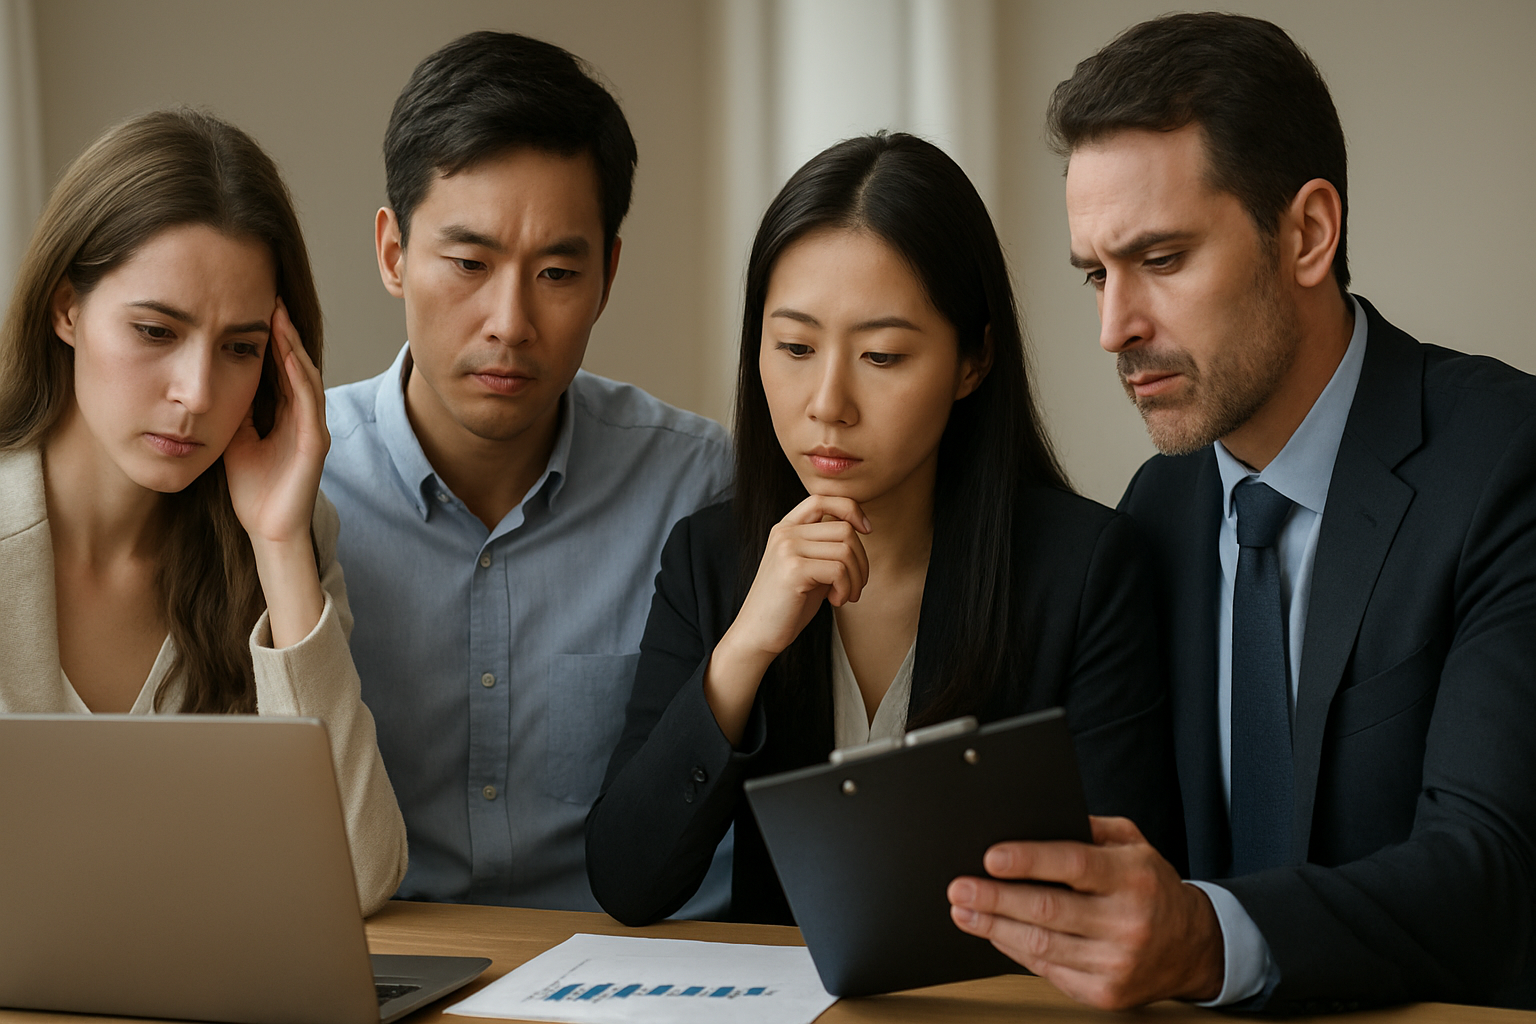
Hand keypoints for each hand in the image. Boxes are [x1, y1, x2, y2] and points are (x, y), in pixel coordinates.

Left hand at [224, 300, 329, 545]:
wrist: (268, 530)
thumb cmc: (253, 491)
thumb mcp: (235, 439)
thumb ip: (235, 410)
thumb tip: (219, 378)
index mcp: (284, 416)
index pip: (280, 368)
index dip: (270, 339)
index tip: (254, 308)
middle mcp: (303, 417)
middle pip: (296, 365)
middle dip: (284, 332)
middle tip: (272, 298)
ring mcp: (312, 429)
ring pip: (306, 377)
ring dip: (293, 347)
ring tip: (280, 318)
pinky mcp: (315, 443)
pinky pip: (309, 403)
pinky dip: (300, 378)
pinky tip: (288, 357)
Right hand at [704, 494, 870, 743]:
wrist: (757, 634)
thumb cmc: (787, 605)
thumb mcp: (809, 567)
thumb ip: (827, 547)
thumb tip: (861, 530)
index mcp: (786, 528)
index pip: (823, 498)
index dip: (851, 509)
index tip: (867, 530)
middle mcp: (785, 533)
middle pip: (844, 528)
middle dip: (861, 560)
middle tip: (855, 586)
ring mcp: (787, 549)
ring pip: (846, 549)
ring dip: (856, 577)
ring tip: (846, 596)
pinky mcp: (793, 569)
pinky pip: (839, 569)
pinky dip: (846, 588)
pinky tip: (836, 601)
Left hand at [947, 816, 1224, 1009]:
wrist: (1194, 946)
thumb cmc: (1152, 888)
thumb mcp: (1132, 844)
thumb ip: (1089, 829)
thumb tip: (1033, 821)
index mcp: (1133, 878)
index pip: (1074, 865)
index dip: (1028, 861)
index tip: (990, 857)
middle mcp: (1127, 922)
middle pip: (1048, 910)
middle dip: (995, 898)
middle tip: (960, 887)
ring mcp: (1116, 962)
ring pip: (1040, 945)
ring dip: (994, 927)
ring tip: (964, 911)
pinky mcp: (1105, 993)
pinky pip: (1047, 970)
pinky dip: (1014, 950)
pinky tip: (994, 934)